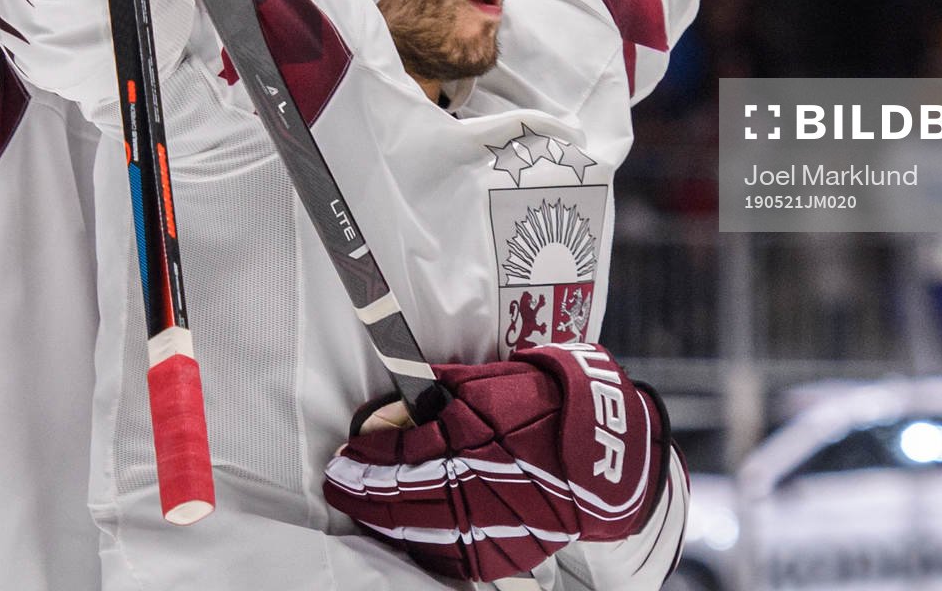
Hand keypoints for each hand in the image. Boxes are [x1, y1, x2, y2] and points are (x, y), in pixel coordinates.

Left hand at [323, 342, 670, 582]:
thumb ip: (436, 396)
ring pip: (419, 535)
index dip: (362, 462)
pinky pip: (449, 556)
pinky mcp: (501, 554)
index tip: (342, 459)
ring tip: (367, 508)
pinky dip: (423, 543)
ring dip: (386, 521)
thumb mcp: (486, 385)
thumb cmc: (544, 405)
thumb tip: (393, 410)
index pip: (395, 461)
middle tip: (340, 484)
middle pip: (398, 503)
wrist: (602, 450)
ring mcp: (487, 531)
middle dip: (363, 495)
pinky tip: (408, 531)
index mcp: (465, 447)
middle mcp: (471, 493)